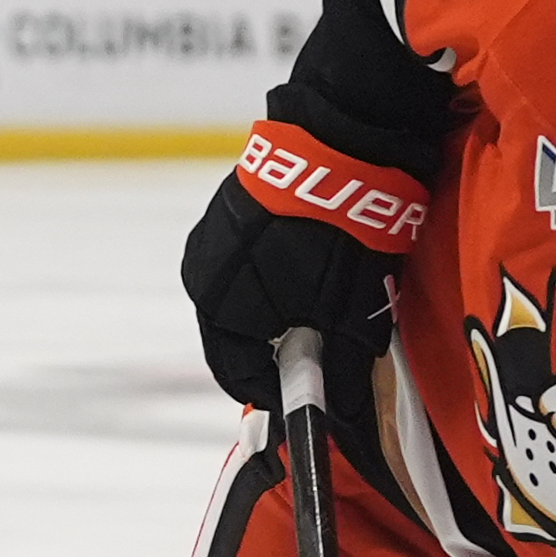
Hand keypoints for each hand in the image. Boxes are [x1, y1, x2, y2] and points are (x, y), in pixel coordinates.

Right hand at [179, 174, 401, 410]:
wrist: (342, 143)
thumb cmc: (341, 235)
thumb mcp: (350, 315)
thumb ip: (340, 371)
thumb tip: (342, 413)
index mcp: (223, 313)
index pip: (239, 377)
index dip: (278, 392)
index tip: (310, 396)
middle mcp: (205, 279)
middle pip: (235, 337)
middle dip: (276, 350)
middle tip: (319, 352)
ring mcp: (211, 239)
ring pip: (239, 298)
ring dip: (273, 311)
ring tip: (318, 303)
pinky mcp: (227, 208)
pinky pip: (243, 263)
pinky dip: (270, 276)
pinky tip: (307, 265)